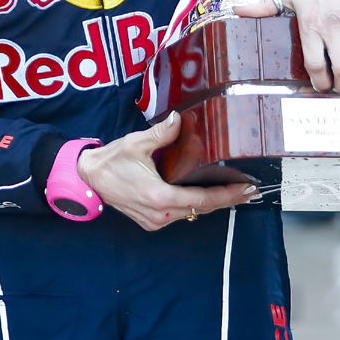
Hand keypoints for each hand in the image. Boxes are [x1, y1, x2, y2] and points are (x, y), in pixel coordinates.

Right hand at [79, 113, 255, 231]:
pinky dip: (195, 205)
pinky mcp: (151, 222)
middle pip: (202, 209)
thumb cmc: (112, 160)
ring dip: (212, 203)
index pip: (203, 200)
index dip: (227, 195)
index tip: (246, 189)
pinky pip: (180, 214)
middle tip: (250, 190)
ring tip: (233, 191)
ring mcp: (155, 221)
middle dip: (227, 199)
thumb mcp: (136, 143)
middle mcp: (160, 214)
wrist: (89, 179)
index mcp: (159, 196)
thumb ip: (161, 133)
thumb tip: (179, 118)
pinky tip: (207, 194)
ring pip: (192, 213)